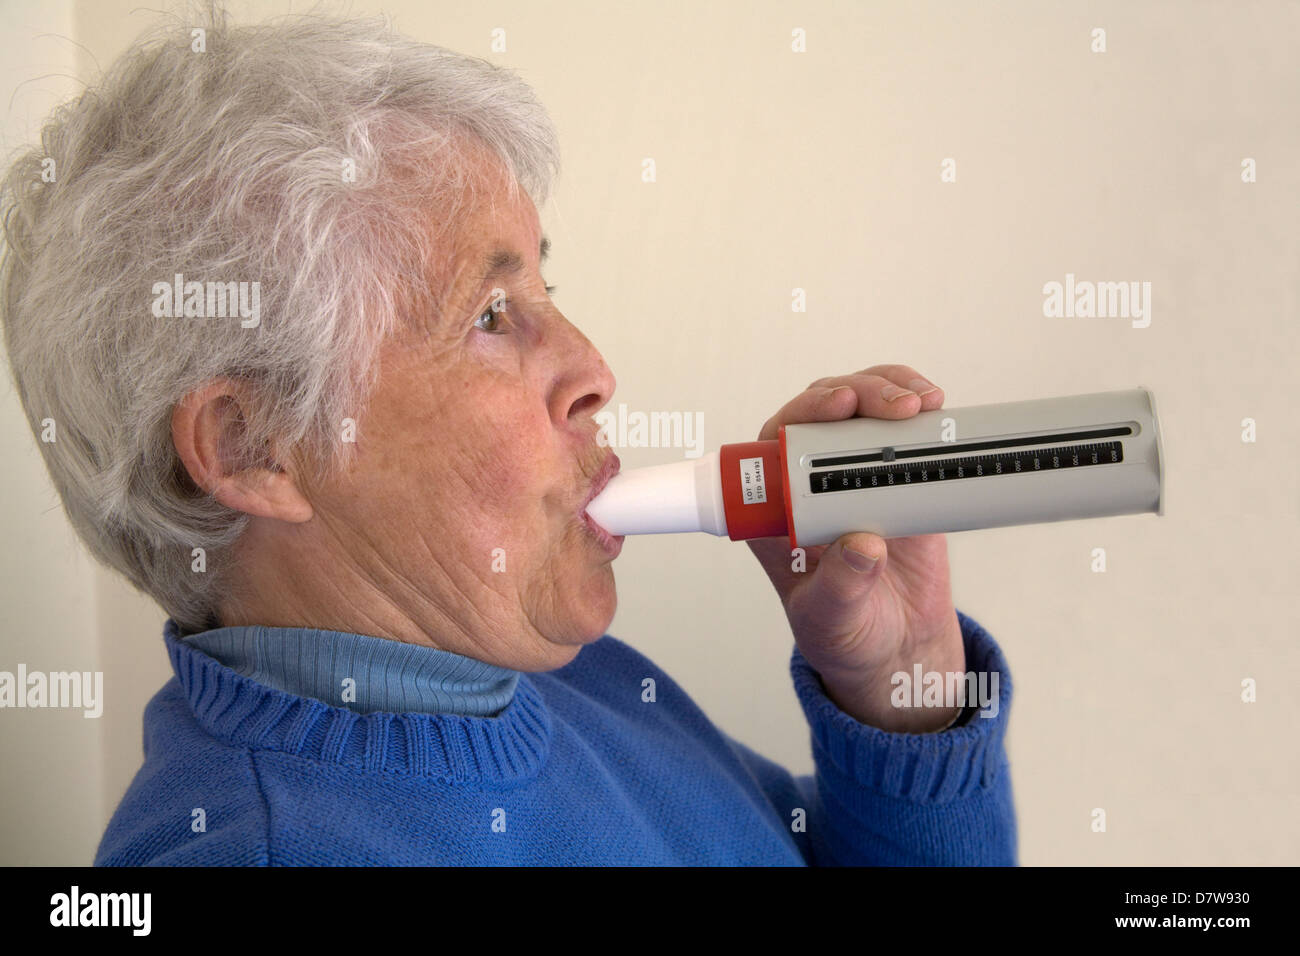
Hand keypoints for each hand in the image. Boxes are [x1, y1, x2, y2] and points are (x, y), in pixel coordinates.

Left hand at [748, 365, 964, 732]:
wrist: (896, 648)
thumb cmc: (845, 634)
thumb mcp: (832, 618)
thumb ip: (841, 586)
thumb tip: (863, 546)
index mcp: (776, 511)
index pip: (776, 444)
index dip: (803, 414)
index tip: (839, 407)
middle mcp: (810, 484)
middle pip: (822, 414)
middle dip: (857, 395)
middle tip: (898, 405)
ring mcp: (856, 476)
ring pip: (861, 411)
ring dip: (889, 391)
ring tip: (923, 403)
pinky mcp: (899, 479)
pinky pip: (903, 431)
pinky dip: (920, 412)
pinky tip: (937, 408)